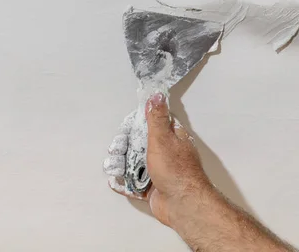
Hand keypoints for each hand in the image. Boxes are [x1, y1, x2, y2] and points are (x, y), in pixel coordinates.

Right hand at [104, 93, 212, 227]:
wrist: (182, 203)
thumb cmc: (176, 170)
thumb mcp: (163, 138)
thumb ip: (157, 118)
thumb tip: (156, 95)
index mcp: (172, 137)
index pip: (152, 124)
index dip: (136, 125)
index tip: (126, 130)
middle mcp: (166, 152)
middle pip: (139, 145)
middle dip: (125, 148)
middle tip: (119, 151)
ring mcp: (159, 171)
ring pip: (135, 164)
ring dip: (122, 166)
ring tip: (116, 167)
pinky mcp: (152, 187)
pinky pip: (134, 183)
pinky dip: (124, 183)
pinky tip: (117, 181)